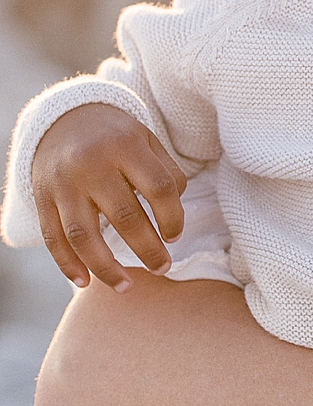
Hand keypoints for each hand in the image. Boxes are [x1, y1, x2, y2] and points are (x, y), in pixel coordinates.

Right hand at [31, 104, 186, 290]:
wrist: (62, 120)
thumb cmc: (115, 137)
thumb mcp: (146, 139)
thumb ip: (166, 172)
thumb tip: (173, 218)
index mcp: (124, 145)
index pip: (159, 187)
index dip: (173, 217)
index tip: (175, 236)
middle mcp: (91, 164)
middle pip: (124, 215)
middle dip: (148, 249)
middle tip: (164, 267)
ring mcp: (63, 184)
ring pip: (83, 235)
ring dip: (106, 267)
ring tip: (127, 286)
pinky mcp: (43, 199)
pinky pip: (53, 238)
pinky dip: (67, 264)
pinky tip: (85, 283)